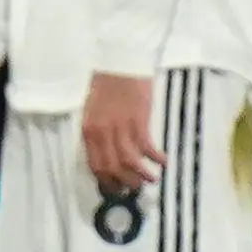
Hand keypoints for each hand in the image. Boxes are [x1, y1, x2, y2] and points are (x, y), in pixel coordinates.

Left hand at [80, 70, 161, 189]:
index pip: (94, 164)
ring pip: (129, 162)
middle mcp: (101, 132)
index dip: (106, 180)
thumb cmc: (106, 84)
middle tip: (134, 188)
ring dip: (141, 175)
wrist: (118, 63)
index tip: (115, 188)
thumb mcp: (93, 111)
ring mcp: (119, 128)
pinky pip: (146, 147)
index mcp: (87, 130)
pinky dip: (155, 158)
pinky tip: (163, 162)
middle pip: (111, 167)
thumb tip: (107, 153)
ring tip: (151, 179)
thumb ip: (97, 132)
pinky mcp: (138, 121)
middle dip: (124, 182)